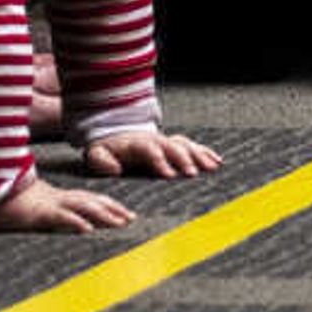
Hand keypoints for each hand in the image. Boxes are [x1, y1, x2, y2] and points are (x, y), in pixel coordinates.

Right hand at [0, 174, 131, 233]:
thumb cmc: (2, 199)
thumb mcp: (29, 204)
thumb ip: (44, 208)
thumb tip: (57, 216)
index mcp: (55, 197)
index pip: (87, 199)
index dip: (107, 204)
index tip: (125, 213)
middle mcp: (55, 200)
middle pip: (90, 202)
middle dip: (113, 210)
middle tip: (132, 219)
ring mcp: (46, 205)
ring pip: (81, 208)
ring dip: (103, 215)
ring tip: (121, 223)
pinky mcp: (35, 214)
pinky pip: (58, 217)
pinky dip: (74, 222)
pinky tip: (87, 229)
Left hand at [82, 126, 222, 178]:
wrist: (116, 136)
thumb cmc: (107, 151)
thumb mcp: (95, 154)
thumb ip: (100, 161)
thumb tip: (114, 169)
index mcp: (137, 144)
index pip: (151, 151)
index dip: (160, 162)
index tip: (169, 175)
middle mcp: (156, 141)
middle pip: (173, 147)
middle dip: (185, 160)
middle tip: (193, 174)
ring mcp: (167, 142)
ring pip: (186, 145)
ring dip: (199, 156)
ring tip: (211, 167)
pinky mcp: (175, 146)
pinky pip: (193, 146)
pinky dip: (205, 153)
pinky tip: (217, 162)